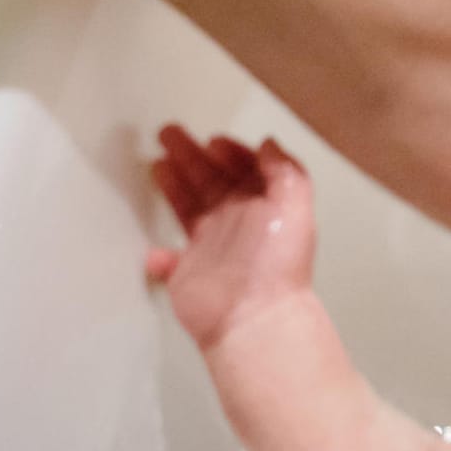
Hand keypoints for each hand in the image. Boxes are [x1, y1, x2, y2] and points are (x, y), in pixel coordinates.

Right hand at [147, 125, 314, 348]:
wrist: (252, 317)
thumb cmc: (275, 264)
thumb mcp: (294, 206)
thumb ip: (284, 171)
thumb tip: (269, 144)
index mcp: (266, 207)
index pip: (246, 171)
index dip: (231, 152)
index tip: (213, 139)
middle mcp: (239, 224)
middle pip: (212, 182)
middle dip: (191, 156)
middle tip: (168, 133)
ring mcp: (212, 247)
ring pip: (189, 207)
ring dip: (173, 184)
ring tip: (156, 161)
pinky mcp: (187, 272)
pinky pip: (169, 259)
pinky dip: (160, 253)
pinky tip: (158, 247)